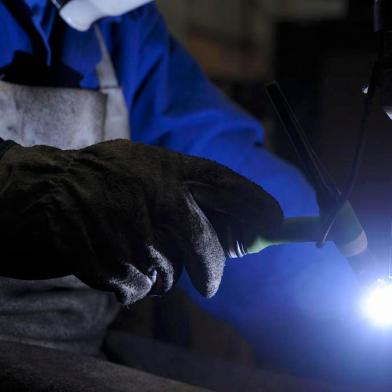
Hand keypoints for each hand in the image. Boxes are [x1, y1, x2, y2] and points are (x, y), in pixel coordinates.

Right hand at [0, 140, 282, 303]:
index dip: (260, 208)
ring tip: (137, 246)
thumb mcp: (153, 164)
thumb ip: (194, 187)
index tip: (277, 222)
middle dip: (211, 270)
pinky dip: (136, 281)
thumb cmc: (110, 175)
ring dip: (162, 271)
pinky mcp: (113, 267)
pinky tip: (120, 257)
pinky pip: (140, 290)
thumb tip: (240, 223)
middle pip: (209, 256)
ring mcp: (138, 240)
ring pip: (170, 278)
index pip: (234, 191)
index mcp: (174, 176)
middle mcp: (163, 207)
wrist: (53, 189)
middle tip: (207, 279)